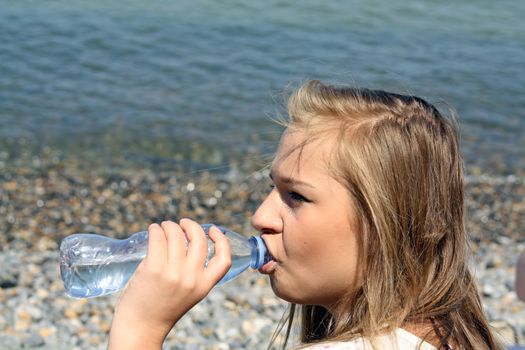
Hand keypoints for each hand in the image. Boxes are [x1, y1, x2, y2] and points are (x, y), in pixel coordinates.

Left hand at [108, 219, 231, 349]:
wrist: (140, 328)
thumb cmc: (161, 308)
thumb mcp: (188, 293)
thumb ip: (192, 272)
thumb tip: (186, 239)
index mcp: (204, 286)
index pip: (224, 259)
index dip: (222, 240)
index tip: (213, 229)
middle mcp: (191, 278)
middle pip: (199, 240)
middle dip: (191, 225)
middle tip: (181, 223)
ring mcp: (173, 273)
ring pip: (177, 235)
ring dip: (169, 225)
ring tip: (162, 227)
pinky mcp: (153, 269)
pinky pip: (157, 238)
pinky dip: (155, 230)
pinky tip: (153, 230)